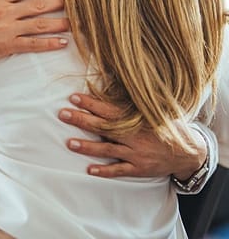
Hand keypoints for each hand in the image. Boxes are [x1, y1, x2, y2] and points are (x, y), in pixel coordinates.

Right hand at [0, 0, 68, 90]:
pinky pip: (33, 44)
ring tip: (76, 21)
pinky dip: (49, 43)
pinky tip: (63, 42)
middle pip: (37, 5)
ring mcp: (7, 30)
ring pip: (39, 24)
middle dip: (58, 1)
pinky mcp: (7, 47)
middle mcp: (4, 12)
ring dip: (59, 22)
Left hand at [59, 93, 205, 179]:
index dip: (91, 103)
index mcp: (137, 119)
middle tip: (63, 114)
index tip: (74, 97)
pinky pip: (119, 170)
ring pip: (108, 150)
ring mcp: (136, 154)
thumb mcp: (155, 110)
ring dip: (87, 147)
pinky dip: (104, 171)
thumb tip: (115, 80)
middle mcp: (135, 136)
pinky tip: (89, 169)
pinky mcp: (139, 169)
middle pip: (104, 127)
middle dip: (82, 120)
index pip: (109, 109)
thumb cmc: (167, 127)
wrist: (189, 152)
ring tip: (69, 143)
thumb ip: (135, 101)